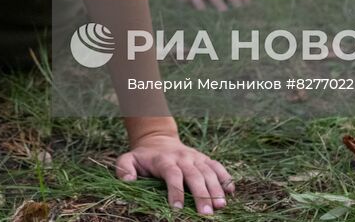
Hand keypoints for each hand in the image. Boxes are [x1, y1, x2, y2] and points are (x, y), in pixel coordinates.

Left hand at [117, 130, 233, 214]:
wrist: (158, 139)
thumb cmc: (143, 157)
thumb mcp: (128, 159)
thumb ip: (124, 168)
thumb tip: (128, 181)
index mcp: (164, 160)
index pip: (172, 174)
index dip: (175, 191)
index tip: (177, 209)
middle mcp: (182, 157)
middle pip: (194, 175)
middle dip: (201, 195)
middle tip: (206, 214)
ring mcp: (195, 158)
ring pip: (208, 172)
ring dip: (216, 189)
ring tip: (221, 206)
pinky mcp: (204, 159)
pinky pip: (218, 167)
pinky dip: (226, 178)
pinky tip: (231, 192)